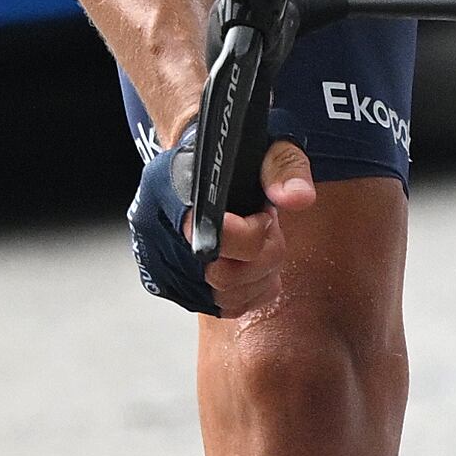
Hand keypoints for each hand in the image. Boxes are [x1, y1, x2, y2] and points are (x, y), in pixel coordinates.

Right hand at [129, 121, 315, 315]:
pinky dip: (245, 291)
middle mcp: (157, 232)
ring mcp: (158, 263)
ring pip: (226, 299)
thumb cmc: (230, 157)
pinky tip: (248, 264)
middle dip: (262, 256)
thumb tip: (298, 199)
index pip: (216, 238)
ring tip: (257, 244)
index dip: (253, 234)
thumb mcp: (265, 148)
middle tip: (265, 229)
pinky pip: (220, 308)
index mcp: (173, 191)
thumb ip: (285, 169)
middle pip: (224, 277)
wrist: (194, 165)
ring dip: (256, 276)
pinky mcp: (165, 285)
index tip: (264, 215)